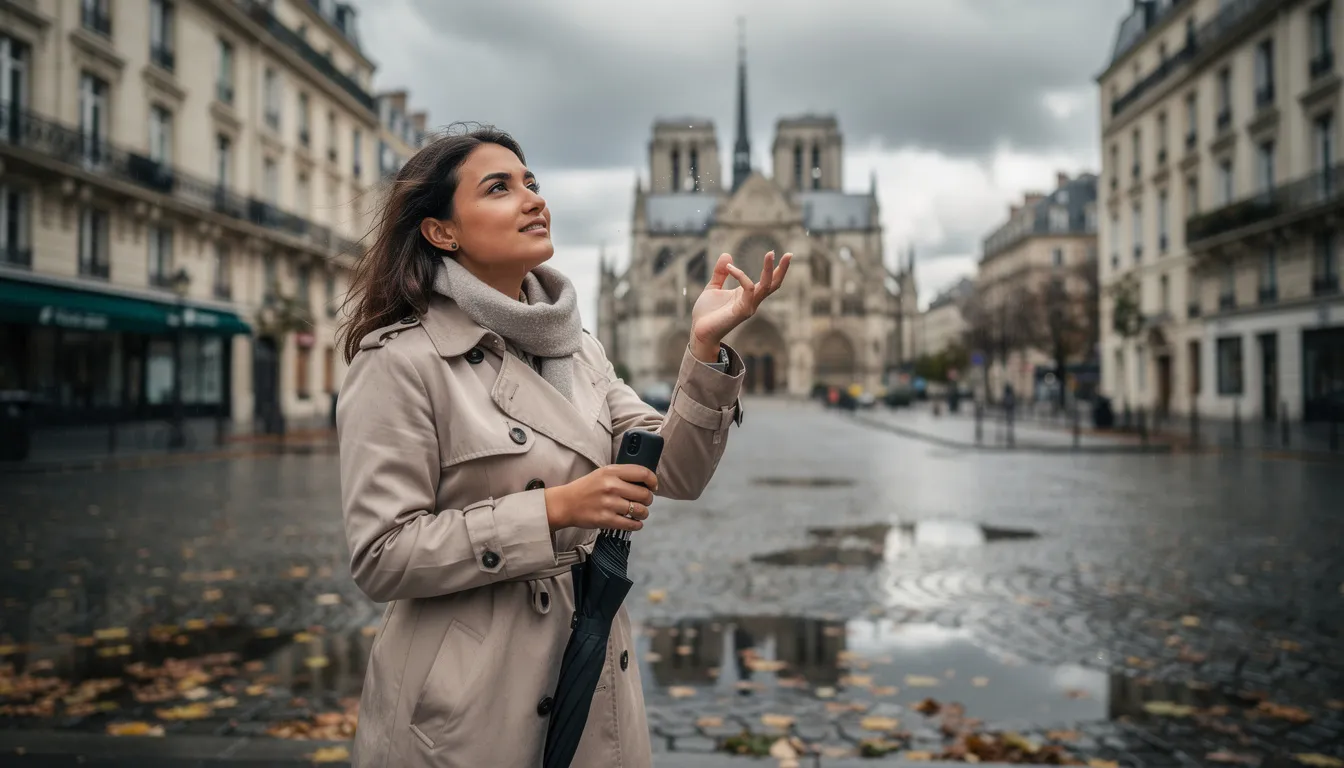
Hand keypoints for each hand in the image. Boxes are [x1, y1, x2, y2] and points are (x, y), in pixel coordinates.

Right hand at [543, 464, 657, 532]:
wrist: (565, 503)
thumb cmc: (587, 488)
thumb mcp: (603, 473)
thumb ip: (622, 474)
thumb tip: (646, 482)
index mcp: (612, 472)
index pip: (643, 473)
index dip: (653, 481)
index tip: (653, 487)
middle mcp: (611, 486)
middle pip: (645, 494)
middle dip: (648, 500)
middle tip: (644, 502)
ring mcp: (609, 504)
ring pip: (640, 510)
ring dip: (643, 513)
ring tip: (638, 512)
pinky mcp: (606, 520)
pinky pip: (631, 524)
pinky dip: (637, 524)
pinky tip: (634, 522)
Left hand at [689, 251, 791, 359]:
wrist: (699, 331)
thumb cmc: (707, 313)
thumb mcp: (713, 287)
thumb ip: (720, 273)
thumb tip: (727, 254)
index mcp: (747, 295)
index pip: (767, 281)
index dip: (775, 269)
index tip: (780, 254)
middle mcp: (752, 301)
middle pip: (774, 284)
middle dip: (782, 269)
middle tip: (789, 254)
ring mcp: (749, 306)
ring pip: (767, 286)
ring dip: (769, 269)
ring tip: (770, 253)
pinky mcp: (742, 311)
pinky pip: (749, 289)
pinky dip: (741, 276)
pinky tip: (729, 268)